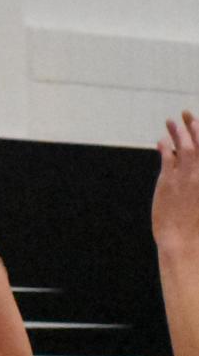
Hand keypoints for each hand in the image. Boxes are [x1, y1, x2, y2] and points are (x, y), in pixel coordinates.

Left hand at [153, 111, 198, 250]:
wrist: (186, 242)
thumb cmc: (198, 229)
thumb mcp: (198, 203)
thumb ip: (196, 180)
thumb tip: (187, 161)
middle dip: (195, 126)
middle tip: (187, 113)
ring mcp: (187, 176)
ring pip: (185, 146)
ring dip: (178, 131)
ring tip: (172, 120)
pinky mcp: (168, 181)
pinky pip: (167, 157)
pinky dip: (165, 146)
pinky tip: (161, 140)